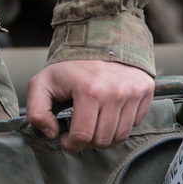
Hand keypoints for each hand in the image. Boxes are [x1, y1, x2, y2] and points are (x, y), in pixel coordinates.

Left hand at [25, 60, 153, 151]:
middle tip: (80, 130)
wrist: (99, 39)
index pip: (83, 136)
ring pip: (121, 135)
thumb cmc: (70, 66)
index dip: (71, 144)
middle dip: (88, 141)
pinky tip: (109, 113)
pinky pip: (135, 124)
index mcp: (89, 90)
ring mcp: (133, 91)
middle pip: (103, 139)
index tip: (66, 138)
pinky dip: (121, 124)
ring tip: (94, 124)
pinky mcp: (146, 90)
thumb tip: (53, 133)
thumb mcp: (42, 83)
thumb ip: (37, 112)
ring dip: (105, 136)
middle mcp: (116, 92)